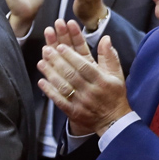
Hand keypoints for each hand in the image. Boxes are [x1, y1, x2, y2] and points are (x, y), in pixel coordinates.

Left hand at [37, 20, 130, 136]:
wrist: (114, 121)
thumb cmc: (114, 94)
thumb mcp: (117, 74)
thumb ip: (110, 56)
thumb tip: (105, 38)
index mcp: (101, 81)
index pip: (84, 66)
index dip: (71, 56)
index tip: (60, 46)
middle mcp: (90, 91)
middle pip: (71, 74)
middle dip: (58, 61)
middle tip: (47, 50)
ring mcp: (81, 103)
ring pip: (63, 86)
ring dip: (51, 74)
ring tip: (41, 62)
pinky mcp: (73, 112)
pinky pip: (59, 101)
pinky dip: (50, 91)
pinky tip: (41, 82)